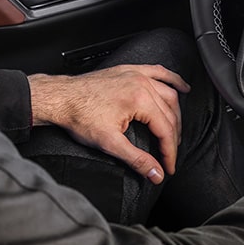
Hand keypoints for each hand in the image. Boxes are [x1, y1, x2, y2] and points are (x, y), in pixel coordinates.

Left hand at [27, 65, 189, 183]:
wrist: (60, 98)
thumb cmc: (79, 116)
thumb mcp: (109, 143)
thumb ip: (137, 159)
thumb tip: (156, 173)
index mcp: (140, 99)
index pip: (165, 130)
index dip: (169, 152)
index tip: (168, 167)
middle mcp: (142, 83)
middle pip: (170, 113)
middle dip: (173, 137)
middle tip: (169, 155)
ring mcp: (137, 74)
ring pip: (168, 94)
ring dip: (176, 113)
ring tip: (177, 131)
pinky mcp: (130, 71)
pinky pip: (159, 72)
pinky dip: (173, 80)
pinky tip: (183, 87)